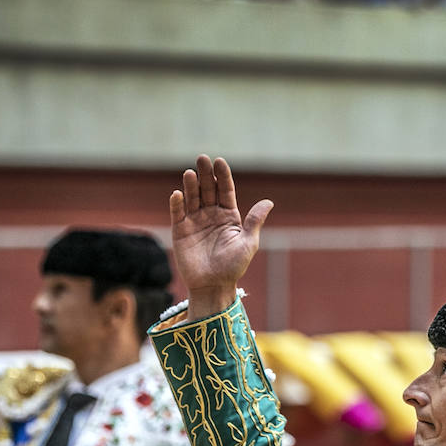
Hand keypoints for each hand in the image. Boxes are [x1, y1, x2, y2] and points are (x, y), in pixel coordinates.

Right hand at [169, 155, 272, 318]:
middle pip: (207, 190)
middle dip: (205, 175)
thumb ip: (255, 221)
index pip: (225, 191)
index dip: (223, 176)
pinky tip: (178, 193)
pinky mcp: (180, 231)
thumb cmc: (233, 267)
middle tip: (202, 159)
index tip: (220, 162)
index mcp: (229, 216)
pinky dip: (177, 203)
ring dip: (191, 185)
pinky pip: (178, 213)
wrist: (214, 286)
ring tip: (191, 173)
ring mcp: (195, 221)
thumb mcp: (248, 243)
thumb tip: (269, 202)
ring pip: (192, 198)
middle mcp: (211, 215)